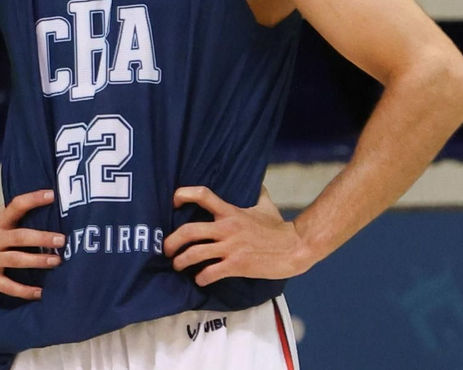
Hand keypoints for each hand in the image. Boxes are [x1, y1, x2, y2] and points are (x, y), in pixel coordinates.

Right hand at [0, 189, 64, 299]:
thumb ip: (11, 214)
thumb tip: (38, 202)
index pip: (14, 207)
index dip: (32, 199)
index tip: (51, 195)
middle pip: (19, 237)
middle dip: (41, 237)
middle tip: (61, 239)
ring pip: (16, 260)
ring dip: (37, 260)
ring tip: (56, 260)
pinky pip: (9, 287)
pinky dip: (25, 291)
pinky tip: (40, 292)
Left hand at [163, 184, 313, 286]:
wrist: (296, 247)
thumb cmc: (279, 228)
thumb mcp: (266, 205)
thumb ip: (257, 193)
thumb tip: (257, 183)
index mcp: (230, 211)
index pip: (202, 195)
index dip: (183, 195)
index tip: (174, 202)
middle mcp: (226, 228)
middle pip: (189, 230)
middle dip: (172, 241)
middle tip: (166, 249)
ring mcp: (231, 247)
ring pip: (196, 253)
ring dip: (182, 261)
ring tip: (178, 265)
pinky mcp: (237, 265)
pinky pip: (211, 272)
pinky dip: (201, 277)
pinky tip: (200, 279)